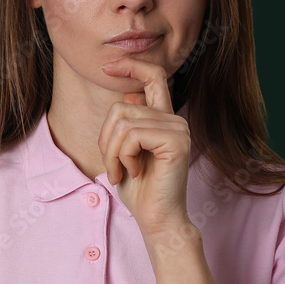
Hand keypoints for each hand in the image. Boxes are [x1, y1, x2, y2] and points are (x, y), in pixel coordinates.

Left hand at [98, 57, 190, 239]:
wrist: (157, 219)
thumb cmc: (139, 188)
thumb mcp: (125, 149)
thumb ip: (127, 121)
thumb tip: (129, 90)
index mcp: (163, 117)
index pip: (154, 75)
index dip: (131, 64)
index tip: (107, 68)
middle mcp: (174, 119)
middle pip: (122, 105)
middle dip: (106, 138)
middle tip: (113, 165)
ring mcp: (179, 129)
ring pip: (123, 122)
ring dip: (112, 152)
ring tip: (121, 171)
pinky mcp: (176, 141)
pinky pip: (132, 136)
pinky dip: (123, 157)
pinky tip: (134, 172)